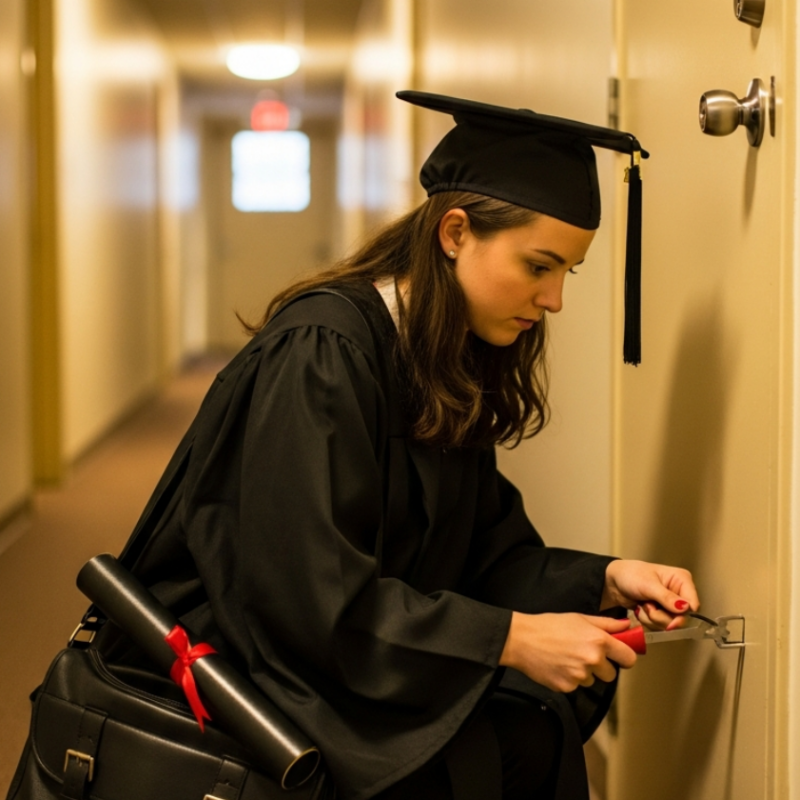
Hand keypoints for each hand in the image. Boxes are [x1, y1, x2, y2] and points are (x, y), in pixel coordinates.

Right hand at [499, 612, 636, 692]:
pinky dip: (570, 678)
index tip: (619, 656)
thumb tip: (627, 626)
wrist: (521, 640)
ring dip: (584, 673)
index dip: (624, 657)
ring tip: (567, 658)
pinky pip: (577, 686)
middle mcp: (592, 660)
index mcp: (598, 641)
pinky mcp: (568, 687)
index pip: (629, 658)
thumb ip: (607, 624)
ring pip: (592, 680)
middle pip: (611, 674)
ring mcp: (580, 676)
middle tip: (585, 655)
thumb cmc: (549, 625)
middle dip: (602, 667)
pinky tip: (558, 665)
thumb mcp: (579, 618)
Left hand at [601, 560, 698, 630]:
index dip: (683, 615)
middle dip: (661, 616)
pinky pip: (659, 626)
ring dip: (652, 618)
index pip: (692, 604)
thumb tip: (685, 607)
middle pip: (681, 618)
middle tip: (648, 606)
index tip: (671, 622)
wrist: (614, 582)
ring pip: (669, 624)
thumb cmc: (630, 575)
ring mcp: (670, 605)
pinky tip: (641, 609)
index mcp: (681, 580)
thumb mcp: (648, 585)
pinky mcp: (661, 613)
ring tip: (643, 605)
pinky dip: (648, 621)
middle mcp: (679, 593)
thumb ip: (666, 597)